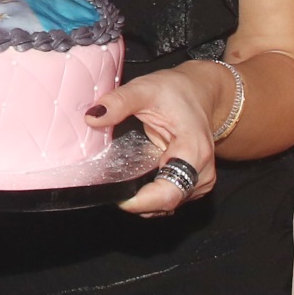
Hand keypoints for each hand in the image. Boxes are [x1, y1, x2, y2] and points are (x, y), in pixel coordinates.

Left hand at [86, 66, 216, 216]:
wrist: (199, 93)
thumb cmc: (176, 91)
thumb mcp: (145, 89)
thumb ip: (119, 102)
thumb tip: (92, 118)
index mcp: (194, 151)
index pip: (169, 193)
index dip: (141, 201)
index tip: (116, 197)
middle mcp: (202, 172)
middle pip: (165, 203)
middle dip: (137, 199)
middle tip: (111, 183)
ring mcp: (199, 182)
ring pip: (165, 206)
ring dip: (142, 198)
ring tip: (123, 177)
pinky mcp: (192, 186)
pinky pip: (167, 200)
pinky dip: (149, 195)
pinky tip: (135, 180)